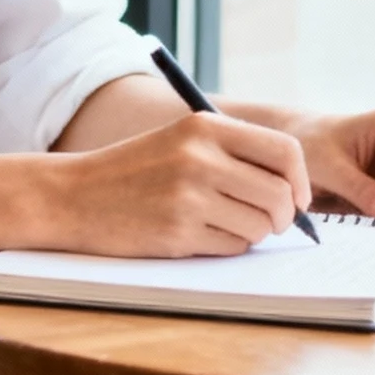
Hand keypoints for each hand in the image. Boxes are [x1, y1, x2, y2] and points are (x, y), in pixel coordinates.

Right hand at [52, 112, 311, 257]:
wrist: (73, 196)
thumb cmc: (133, 171)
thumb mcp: (181, 141)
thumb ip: (232, 152)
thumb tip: (294, 189)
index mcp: (206, 127)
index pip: (285, 152)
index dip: (301, 181)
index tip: (297, 197)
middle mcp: (200, 158)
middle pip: (279, 195)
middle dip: (283, 216)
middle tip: (270, 222)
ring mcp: (189, 197)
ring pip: (260, 225)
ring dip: (253, 233)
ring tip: (225, 225)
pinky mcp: (177, 233)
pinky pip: (232, 247)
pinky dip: (227, 246)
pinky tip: (201, 236)